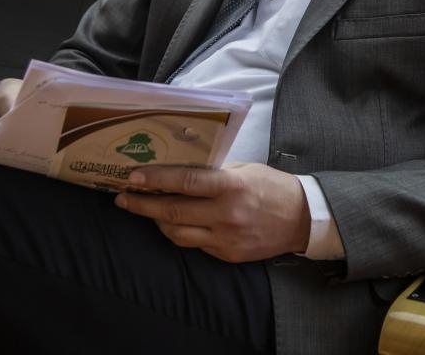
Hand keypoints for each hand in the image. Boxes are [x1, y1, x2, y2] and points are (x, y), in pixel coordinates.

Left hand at [114, 163, 310, 262]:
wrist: (302, 219)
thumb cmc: (272, 187)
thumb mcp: (244, 169)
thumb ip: (214, 172)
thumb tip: (179, 170)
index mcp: (230, 187)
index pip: (184, 183)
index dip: (154, 181)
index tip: (132, 178)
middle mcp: (225, 215)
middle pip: (172, 212)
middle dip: (142, 205)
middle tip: (122, 197)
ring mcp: (225, 238)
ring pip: (177, 233)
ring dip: (156, 221)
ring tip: (144, 209)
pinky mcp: (227, 254)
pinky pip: (194, 244)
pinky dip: (180, 232)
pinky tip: (172, 223)